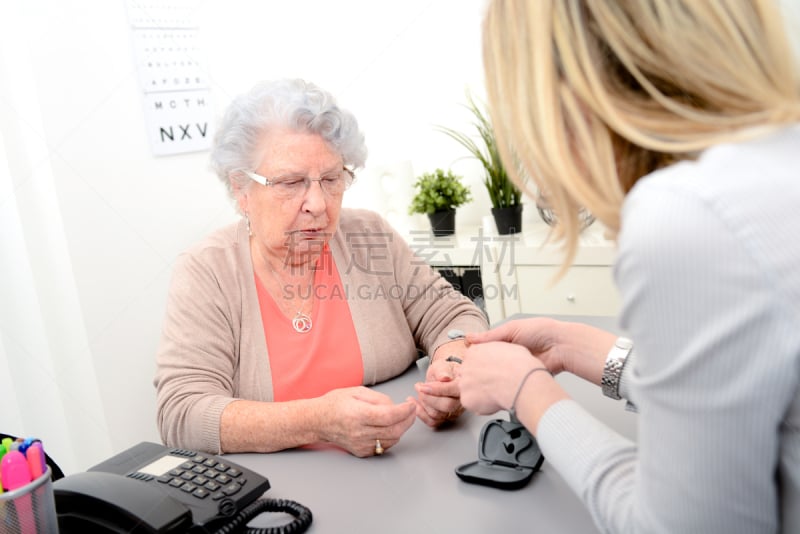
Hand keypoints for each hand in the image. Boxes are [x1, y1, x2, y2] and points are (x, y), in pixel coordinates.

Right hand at [319, 387, 416, 456]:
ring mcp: (360, 444)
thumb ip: (378, 398)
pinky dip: (392, 437)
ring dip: (401, 428)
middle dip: (408, 420)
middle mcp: (359, 432)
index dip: (405, 411)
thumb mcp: (357, 392)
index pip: (389, 416)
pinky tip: (389, 427)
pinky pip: (384, 446)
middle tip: (411, 410)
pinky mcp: (361, 451)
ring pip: (392, 440)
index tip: (411, 404)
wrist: (318, 421)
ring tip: (401, 417)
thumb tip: (395, 406)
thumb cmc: (335, 404)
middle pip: (394, 430)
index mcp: (357, 414)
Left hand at [414, 356, 463, 426]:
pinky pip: (433, 422)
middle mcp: (460, 402)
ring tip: (419, 390)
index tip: (424, 386)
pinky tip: (415, 403)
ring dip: (423, 403)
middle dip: (428, 397)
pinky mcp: (445, 418)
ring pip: (437, 414)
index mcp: (462, 387)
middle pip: (446, 406)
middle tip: (420, 387)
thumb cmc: (444, 370)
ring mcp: (453, 412)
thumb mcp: (442, 365)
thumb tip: (445, 377)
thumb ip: (443, 370)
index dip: (437, 389)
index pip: (453, 391)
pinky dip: (421, 413)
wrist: (442, 375)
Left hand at [458, 341, 539, 414]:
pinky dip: (481, 406)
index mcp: (474, 351)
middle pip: (467, 375)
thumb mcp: (506, 346)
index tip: (488, 372)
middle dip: (477, 380)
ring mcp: (464, 383)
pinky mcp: (466, 399)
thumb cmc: (518, 365)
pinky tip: (494, 402)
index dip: (481, 368)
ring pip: (468, 391)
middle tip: (492, 384)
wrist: (519, 381)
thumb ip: (495, 351)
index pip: (470, 360)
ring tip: (495, 394)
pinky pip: (472, 405)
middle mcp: (465, 367)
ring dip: (479, 394)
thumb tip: (499, 357)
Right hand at [465, 317, 616, 383]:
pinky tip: (497, 383)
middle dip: (482, 367)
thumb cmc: (541, 331)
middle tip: (471, 370)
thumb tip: (471, 338)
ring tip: (482, 377)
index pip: (484, 349)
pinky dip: (504, 382)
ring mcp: (514, 367)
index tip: (466, 359)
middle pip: (489, 363)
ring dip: (492, 375)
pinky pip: (509, 381)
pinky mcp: (521, 377)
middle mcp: (508, 354)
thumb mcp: (512, 329)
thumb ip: (491, 336)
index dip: (475, 354)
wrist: (560, 346)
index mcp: (504, 341)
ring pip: (497, 374)